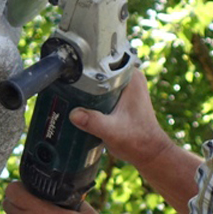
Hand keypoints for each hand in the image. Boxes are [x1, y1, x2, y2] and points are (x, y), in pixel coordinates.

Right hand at [69, 68, 203, 213]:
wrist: (149, 154)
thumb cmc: (139, 141)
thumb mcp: (113, 131)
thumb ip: (94, 122)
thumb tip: (74, 114)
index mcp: (131, 77)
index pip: (104, 59)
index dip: (86, 61)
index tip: (69, 66)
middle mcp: (129, 78)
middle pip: (98, 68)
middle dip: (81, 74)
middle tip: (63, 80)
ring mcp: (125, 88)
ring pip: (98, 79)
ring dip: (84, 85)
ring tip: (65, 89)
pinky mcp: (120, 98)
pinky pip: (100, 90)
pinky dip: (89, 96)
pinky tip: (76, 101)